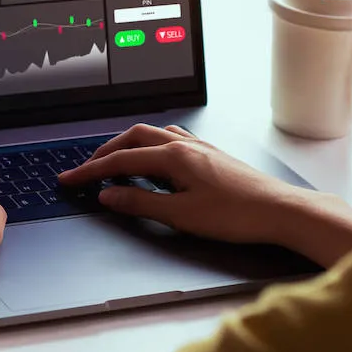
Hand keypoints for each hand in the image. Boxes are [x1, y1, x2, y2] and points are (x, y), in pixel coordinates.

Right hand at [57, 124, 307, 244]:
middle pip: (133, 139)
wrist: (282, 211)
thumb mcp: (181, 215)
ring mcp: (200, 147)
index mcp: (173, 156)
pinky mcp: (211, 155)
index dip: (90, 172)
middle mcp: (185, 145)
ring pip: (152, 136)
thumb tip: (109, 196)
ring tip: (116, 164)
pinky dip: (151, 147)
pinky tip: (156, 162)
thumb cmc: (238, 215)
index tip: (70, 180)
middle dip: (105, 153)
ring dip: (129, 146)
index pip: (120, 161)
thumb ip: (140, 203)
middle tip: (87, 171)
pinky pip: (171, 140)